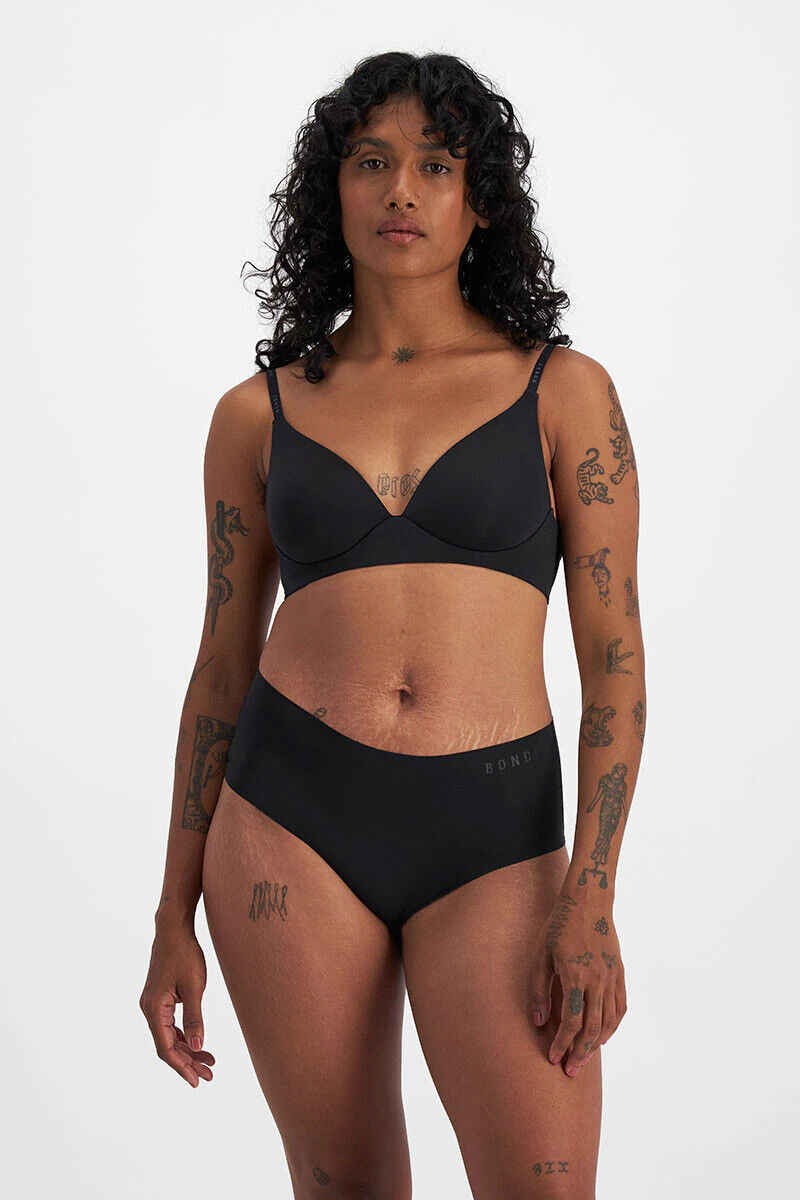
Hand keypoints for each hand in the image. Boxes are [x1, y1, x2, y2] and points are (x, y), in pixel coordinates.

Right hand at [139, 922, 215, 1087]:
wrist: (174, 929)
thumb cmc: (185, 954)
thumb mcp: (194, 987)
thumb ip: (195, 1018)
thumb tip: (197, 1047)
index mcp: (154, 1008)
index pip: (165, 1047)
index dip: (181, 1067)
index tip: (197, 1081)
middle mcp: (149, 1009)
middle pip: (167, 1045)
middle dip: (187, 1062)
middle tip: (209, 1075)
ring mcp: (153, 1004)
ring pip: (169, 1036)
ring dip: (187, 1050)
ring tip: (209, 1062)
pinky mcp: (160, 999)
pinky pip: (170, 1025)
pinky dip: (185, 1035)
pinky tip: (199, 1044)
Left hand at [528, 887, 626, 1076]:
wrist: (588, 901)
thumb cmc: (558, 926)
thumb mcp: (542, 955)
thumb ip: (540, 989)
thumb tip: (539, 1022)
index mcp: (575, 974)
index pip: (571, 1021)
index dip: (562, 1043)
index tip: (553, 1057)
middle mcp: (597, 979)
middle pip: (591, 1028)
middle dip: (579, 1053)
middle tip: (570, 1071)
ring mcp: (611, 976)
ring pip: (608, 1022)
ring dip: (596, 1044)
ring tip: (584, 1058)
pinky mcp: (619, 972)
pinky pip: (620, 1007)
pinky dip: (612, 1026)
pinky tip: (602, 1036)